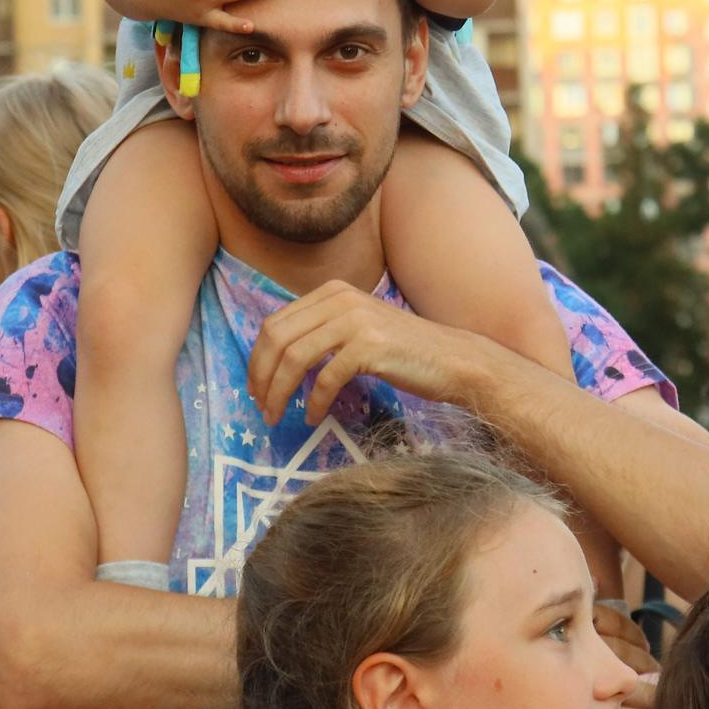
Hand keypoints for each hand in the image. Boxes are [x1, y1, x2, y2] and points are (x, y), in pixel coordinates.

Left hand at [248, 281, 503, 425]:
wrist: (453, 359)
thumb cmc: (404, 350)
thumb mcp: (356, 327)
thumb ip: (321, 331)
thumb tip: (274, 359)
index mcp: (332, 291)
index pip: (275, 323)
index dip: (257, 358)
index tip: (256, 388)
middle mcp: (340, 299)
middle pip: (278, 339)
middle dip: (261, 377)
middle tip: (261, 406)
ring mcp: (356, 321)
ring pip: (295, 358)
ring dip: (280, 392)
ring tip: (277, 416)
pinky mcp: (370, 347)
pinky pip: (326, 378)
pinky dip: (314, 402)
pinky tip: (314, 417)